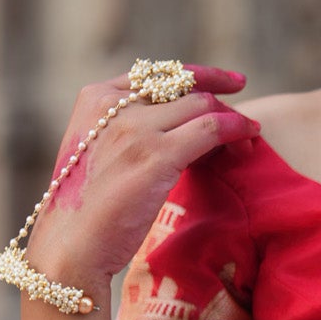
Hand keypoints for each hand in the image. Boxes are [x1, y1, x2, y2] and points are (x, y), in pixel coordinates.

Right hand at [24, 62, 257, 294]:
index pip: (156, 74)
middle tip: (243, 121)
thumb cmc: (84, 212)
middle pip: (183, 88)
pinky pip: (212, 128)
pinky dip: (237, 129)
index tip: (229, 82)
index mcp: (95, 99)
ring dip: (233, 117)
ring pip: (201, 104)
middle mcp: (113, 105)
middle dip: (219, 102)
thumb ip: (124, 133)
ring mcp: (135, 128)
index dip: (198, 75)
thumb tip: (171, 129)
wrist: (70, 245)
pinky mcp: (157, 155)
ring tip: (250, 134)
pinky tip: (249, 139)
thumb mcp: (96, 155)